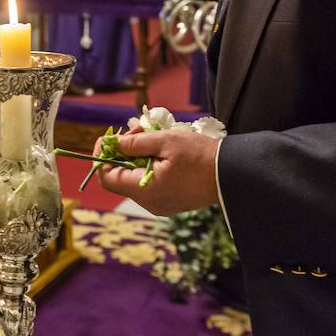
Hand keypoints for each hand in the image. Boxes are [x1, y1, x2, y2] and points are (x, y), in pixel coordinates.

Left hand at [97, 128, 219, 215]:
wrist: (232, 174)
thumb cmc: (200, 155)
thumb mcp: (165, 141)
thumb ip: (136, 143)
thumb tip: (112, 144)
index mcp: (144, 189)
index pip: (106, 177)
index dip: (102, 156)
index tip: (109, 137)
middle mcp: (148, 202)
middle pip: (120, 177)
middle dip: (122, 152)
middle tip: (137, 131)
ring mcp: (160, 204)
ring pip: (134, 180)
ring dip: (136, 157)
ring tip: (151, 137)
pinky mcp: (170, 202)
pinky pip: (149, 184)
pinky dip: (148, 167)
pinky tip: (161, 152)